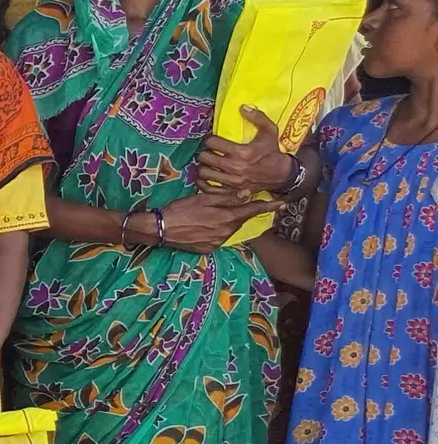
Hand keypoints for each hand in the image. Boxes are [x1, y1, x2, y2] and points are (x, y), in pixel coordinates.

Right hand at [155, 192, 276, 253]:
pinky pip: (219, 237)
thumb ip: (226, 198)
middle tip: (233, 204)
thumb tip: (247, 194)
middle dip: (241, 211)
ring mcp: (217, 242)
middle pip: (241, 219)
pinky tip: (204, 225)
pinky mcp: (208, 249)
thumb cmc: (180, 210)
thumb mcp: (203, 199)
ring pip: (230, 228)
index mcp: (227, 217)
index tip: (284, 203)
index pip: (252, 210)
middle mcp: (226, 232)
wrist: (160, 230)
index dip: (268, 206)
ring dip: (227, 220)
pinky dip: (217, 229)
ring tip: (212, 214)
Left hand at [192, 107, 294, 195]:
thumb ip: (258, 117)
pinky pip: (207, 188)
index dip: (210, 139)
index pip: (212, 143)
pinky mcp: (230, 191)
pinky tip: (207, 175)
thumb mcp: (270, 131)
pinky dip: (203, 182)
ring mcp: (231, 181)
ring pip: (203, 172)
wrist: (280, 174)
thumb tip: (242, 107)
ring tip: (208, 162)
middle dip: (204, 152)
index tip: (213, 140)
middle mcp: (234, 167)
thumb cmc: (272, 151)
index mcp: (242, 152)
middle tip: (208, 151)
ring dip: (203, 166)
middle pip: (204, 157)